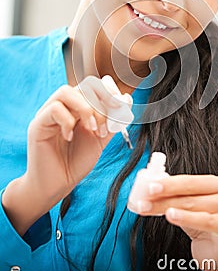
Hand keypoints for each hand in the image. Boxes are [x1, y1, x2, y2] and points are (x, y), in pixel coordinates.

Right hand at [24, 75, 129, 202]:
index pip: (93, 85)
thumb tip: (126, 99)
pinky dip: (68, 121)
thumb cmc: (76, 162)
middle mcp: (64, 106)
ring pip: (66, 92)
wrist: (57, 185)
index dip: (108, 89)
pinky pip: (54, 109)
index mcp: (78, 107)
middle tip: (106, 122)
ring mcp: (49, 113)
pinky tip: (70, 137)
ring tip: (92, 129)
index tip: (119, 104)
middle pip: (83, 86)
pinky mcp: (38, 124)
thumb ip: (113, 120)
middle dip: (100, 101)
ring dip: (86, 109)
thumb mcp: (101, 139)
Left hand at [137, 174, 217, 270]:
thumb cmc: (201, 218)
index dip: (169, 184)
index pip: (190, 182)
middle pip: (191, 200)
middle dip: (165, 201)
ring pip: (203, 219)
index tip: (150, 188)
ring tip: (167, 214)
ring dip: (182, 216)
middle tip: (145, 203)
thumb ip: (175, 194)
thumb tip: (149, 188)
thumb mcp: (190, 203)